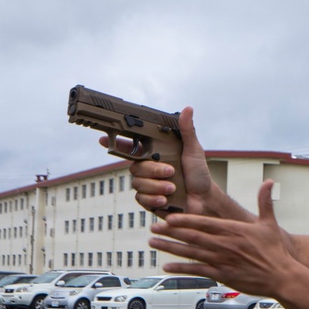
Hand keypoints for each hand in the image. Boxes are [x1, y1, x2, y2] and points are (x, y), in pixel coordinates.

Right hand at [101, 106, 216, 215]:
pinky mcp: (148, 200)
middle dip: (153, 170)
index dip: (117, 142)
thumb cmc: (198, 173)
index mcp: (156, 154)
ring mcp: (147, 184)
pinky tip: (165, 199)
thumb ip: (187, 130)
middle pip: (135, 166)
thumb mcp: (193, 150)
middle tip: (170, 171)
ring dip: (157, 185)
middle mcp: (148, 168)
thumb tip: (188, 109)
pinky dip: (154, 198)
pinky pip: (141, 198)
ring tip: (173, 187)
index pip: (132, 147)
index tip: (104, 138)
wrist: (203, 199)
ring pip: (138, 183)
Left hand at [148, 180, 298, 296]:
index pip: (204, 222)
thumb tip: (269, 181)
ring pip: (190, 253)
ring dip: (170, 247)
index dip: (185, 219)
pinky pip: (197, 270)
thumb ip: (265, 201)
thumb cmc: (275, 250)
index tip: (169, 216)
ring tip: (153, 242)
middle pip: (192, 236)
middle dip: (171, 231)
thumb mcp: (269, 223)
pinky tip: (167, 266)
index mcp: (234, 230)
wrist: (281, 276)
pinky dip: (181, 268)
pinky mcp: (222, 275)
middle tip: (154, 226)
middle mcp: (224, 244)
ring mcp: (221, 261)